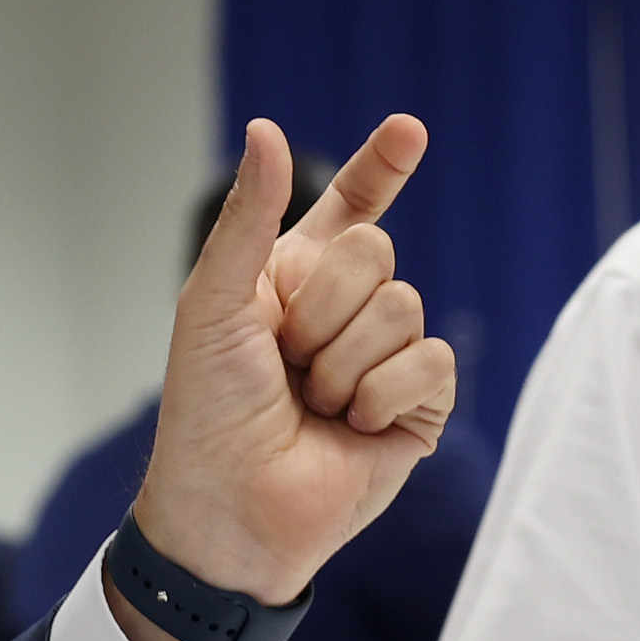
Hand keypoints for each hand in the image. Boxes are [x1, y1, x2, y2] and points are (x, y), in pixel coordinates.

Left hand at [124, 116, 453, 640]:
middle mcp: (344, 313)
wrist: (230, 509)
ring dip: (345, 361)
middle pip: (377, 254)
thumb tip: (270, 131)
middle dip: (324, 307)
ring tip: (313, 404)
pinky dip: (383, 394)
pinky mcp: (419, 408)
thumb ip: (249, 218)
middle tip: (287, 360)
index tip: (410, 132)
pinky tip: (353, 427)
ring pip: (404, 308)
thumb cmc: (208, 413)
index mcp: (293, 279)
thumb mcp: (214, 304)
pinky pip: (431, 363)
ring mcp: (385, 359)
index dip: (381, 170)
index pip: (351, 210)